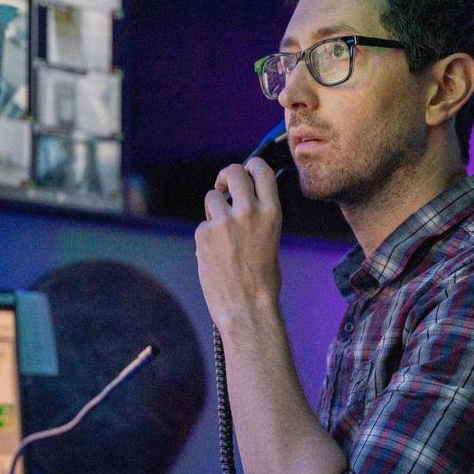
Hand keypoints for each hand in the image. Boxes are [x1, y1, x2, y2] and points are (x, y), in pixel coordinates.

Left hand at [195, 157, 282, 331]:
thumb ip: (258, 217)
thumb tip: (243, 203)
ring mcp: (223, 222)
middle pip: (232, 172)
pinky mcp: (204, 234)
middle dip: (225, 178)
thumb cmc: (262, 281)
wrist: (247, 307)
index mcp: (271, 212)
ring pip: (211, 198)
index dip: (250, 166)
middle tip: (222, 190)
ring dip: (213, 211)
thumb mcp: (271, 240)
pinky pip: (202, 226)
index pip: (261, 170)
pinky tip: (215, 257)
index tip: (244, 172)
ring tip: (221, 236)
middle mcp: (248, 211)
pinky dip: (206, 238)